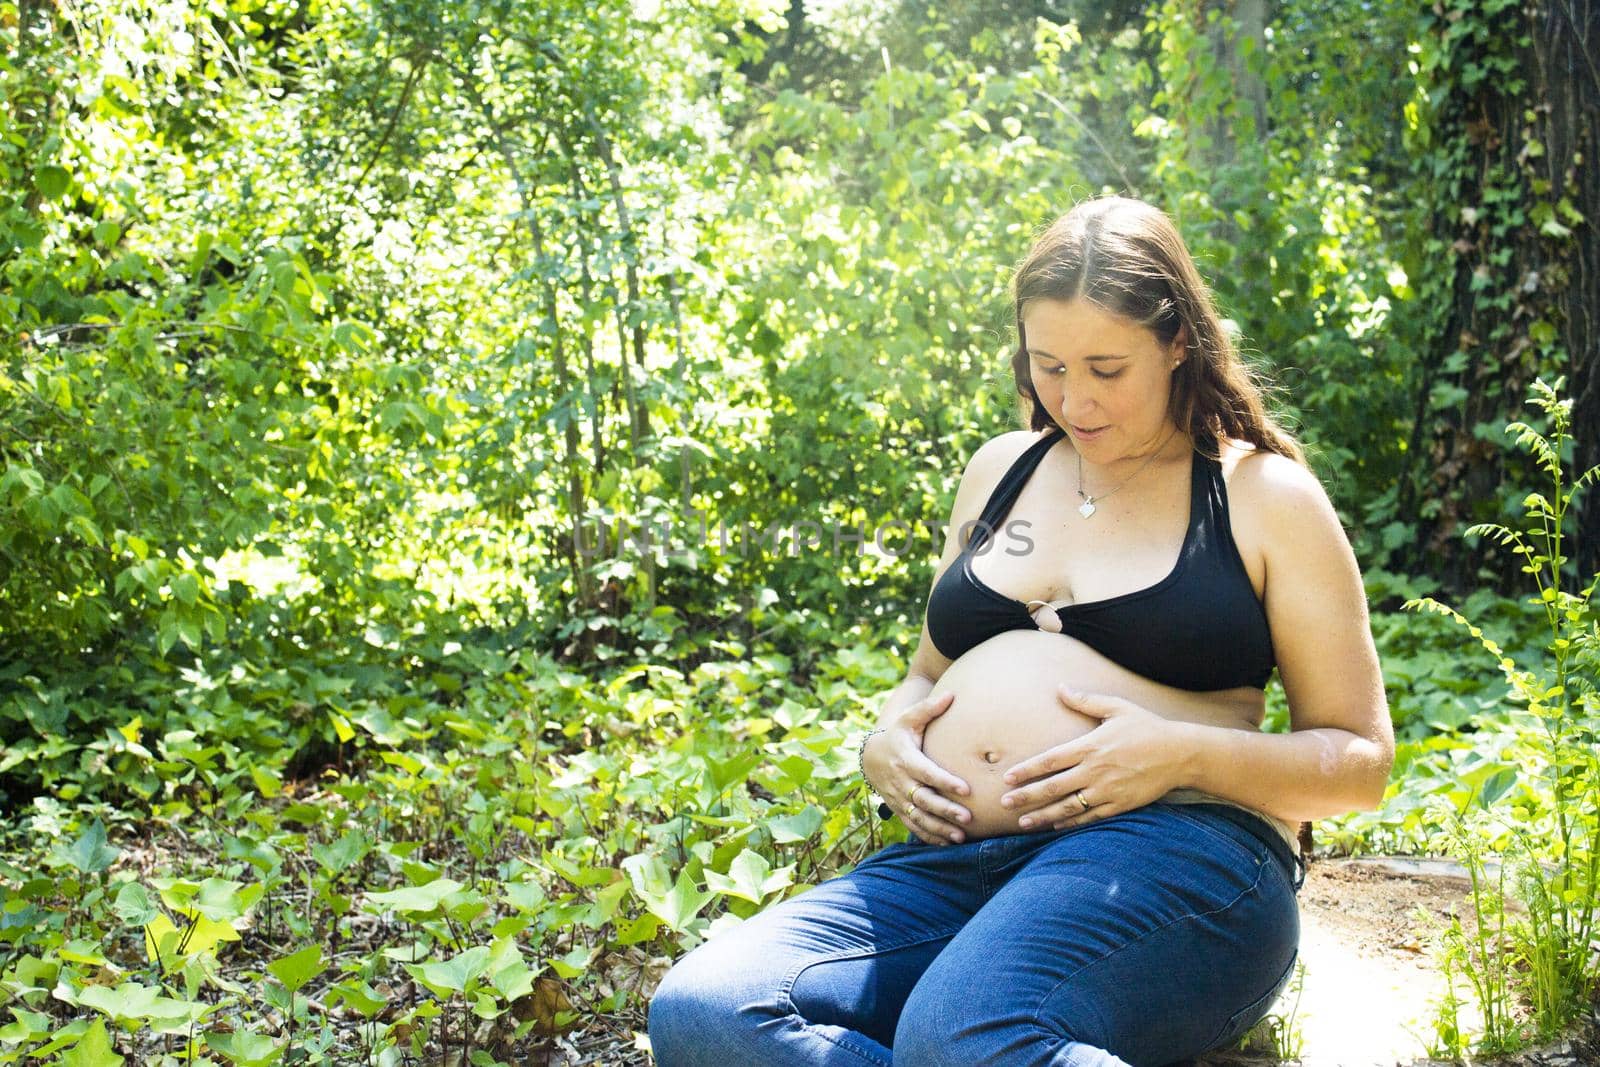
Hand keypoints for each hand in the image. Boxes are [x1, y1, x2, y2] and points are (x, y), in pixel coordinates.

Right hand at [863, 692, 972, 844]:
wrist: (870, 756)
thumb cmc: (898, 734)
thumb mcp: (909, 719)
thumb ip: (929, 709)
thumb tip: (952, 694)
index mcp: (906, 759)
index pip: (927, 772)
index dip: (945, 781)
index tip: (966, 789)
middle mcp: (901, 781)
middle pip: (924, 799)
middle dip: (945, 809)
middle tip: (968, 817)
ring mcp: (898, 798)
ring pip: (919, 817)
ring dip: (939, 827)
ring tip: (960, 836)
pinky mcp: (899, 809)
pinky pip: (913, 826)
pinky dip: (929, 836)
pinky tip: (948, 843)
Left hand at [998, 686, 1189, 830]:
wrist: (1181, 754)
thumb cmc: (1147, 728)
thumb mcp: (1117, 708)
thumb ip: (1085, 700)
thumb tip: (1060, 687)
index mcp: (1090, 746)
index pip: (1050, 761)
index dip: (1027, 770)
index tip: (1007, 777)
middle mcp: (1095, 771)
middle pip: (1053, 787)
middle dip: (1027, 796)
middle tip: (1004, 803)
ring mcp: (1107, 790)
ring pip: (1068, 807)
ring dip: (1043, 816)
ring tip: (1023, 822)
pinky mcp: (1120, 805)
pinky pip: (1090, 817)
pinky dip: (1070, 823)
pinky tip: (1054, 827)